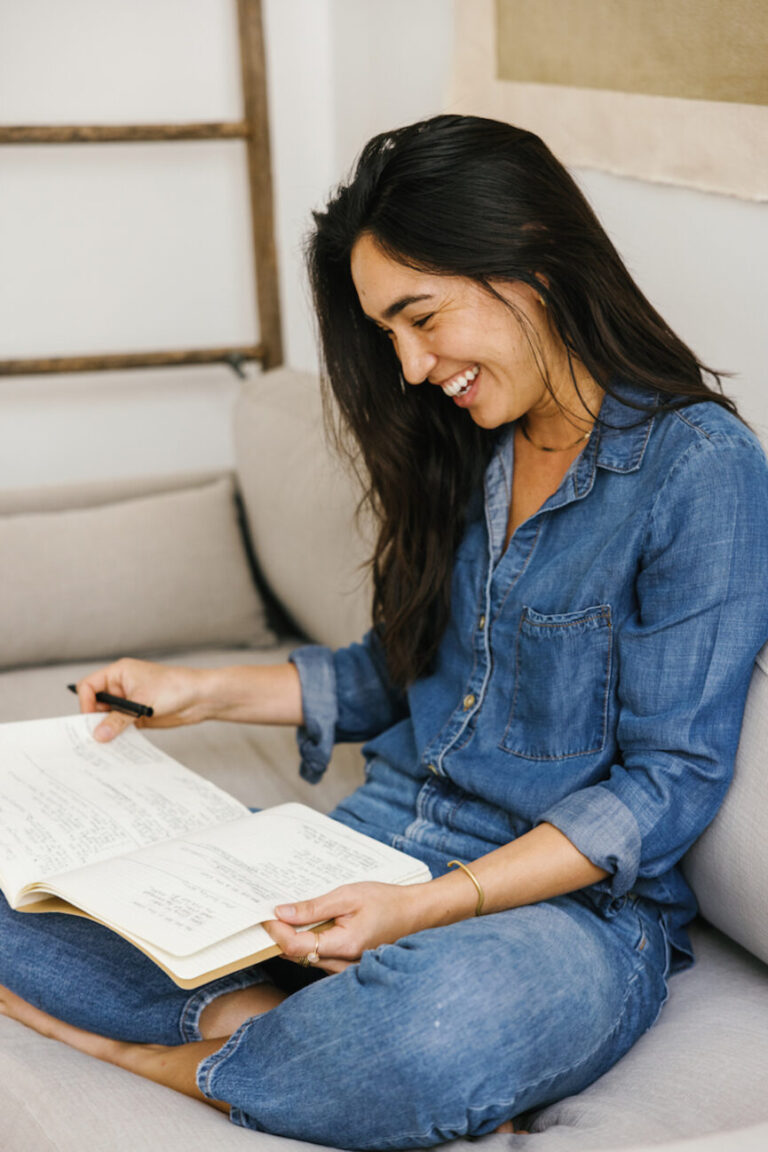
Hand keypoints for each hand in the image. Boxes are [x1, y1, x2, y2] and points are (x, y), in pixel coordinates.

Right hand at [71, 658, 210, 742]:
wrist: (201, 697)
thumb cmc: (174, 687)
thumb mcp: (142, 703)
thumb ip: (118, 720)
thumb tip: (98, 735)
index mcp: (118, 673)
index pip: (88, 686)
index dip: (85, 702)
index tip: (91, 720)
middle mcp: (121, 687)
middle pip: (95, 704)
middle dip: (94, 719)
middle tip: (94, 737)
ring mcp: (129, 702)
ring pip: (107, 717)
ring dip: (107, 730)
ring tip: (105, 744)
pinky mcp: (138, 716)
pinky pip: (120, 727)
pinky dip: (118, 735)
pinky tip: (118, 745)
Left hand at [262, 881, 425, 973]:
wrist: (414, 914)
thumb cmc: (385, 902)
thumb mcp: (348, 896)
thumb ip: (314, 908)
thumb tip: (282, 913)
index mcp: (343, 946)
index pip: (295, 945)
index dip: (276, 931)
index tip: (265, 914)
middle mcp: (341, 965)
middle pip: (297, 954)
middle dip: (281, 934)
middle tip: (272, 910)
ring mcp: (344, 969)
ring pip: (306, 957)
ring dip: (294, 938)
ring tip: (290, 913)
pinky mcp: (345, 966)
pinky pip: (318, 957)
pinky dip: (309, 941)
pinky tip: (311, 924)